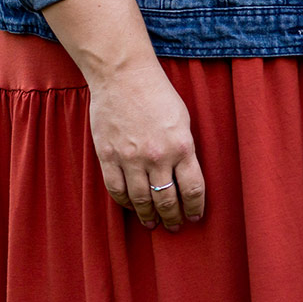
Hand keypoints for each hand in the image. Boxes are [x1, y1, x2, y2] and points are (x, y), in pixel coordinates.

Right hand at [87, 66, 205, 230]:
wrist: (123, 75)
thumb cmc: (157, 94)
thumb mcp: (183, 121)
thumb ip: (184, 150)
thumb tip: (184, 177)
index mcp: (181, 147)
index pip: (192, 190)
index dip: (194, 209)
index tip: (194, 217)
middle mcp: (157, 157)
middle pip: (166, 200)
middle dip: (172, 217)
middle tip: (174, 226)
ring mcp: (130, 158)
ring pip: (141, 200)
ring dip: (148, 216)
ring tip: (152, 224)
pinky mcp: (108, 156)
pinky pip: (116, 189)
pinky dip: (125, 203)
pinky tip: (132, 206)